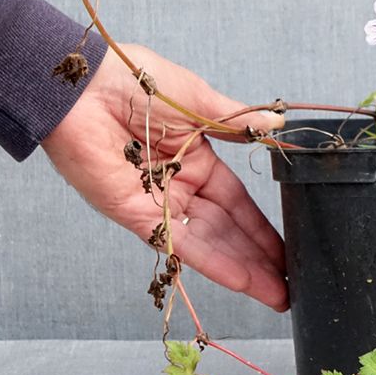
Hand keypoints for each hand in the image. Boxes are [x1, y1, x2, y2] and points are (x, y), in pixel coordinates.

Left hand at [42, 43, 288, 310]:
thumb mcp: (200, 100)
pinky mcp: (136, 214)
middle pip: (228, 230)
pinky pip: (181, 243)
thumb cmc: (138, 81)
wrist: (85, 84)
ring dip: (244, 269)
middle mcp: (180, 186)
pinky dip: (212, 262)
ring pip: (210, 243)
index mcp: (196, 158)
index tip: (288, 247)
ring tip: (276, 293)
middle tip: (290, 283)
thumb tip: (276, 125)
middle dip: (259, 257)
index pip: (237, 202)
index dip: (262, 226)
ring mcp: (159, 203)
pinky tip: (242, 279)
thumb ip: (237, 122)